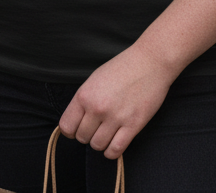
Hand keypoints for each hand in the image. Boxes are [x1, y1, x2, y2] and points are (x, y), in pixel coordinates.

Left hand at [59, 45, 176, 158]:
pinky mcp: (133, 125)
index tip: (77, 129)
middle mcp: (97, 108)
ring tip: (106, 134)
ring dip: (100, 143)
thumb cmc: (121, 68)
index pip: (66, 126)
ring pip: (98, 145)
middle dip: (87, 135)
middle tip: (96, 128)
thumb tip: (77, 121)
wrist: (149, 62)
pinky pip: (116, 150)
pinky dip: (112, 152)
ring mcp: (115, 118)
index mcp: (84, 95)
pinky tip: (113, 145)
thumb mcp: (94, 79)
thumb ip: (84, 100)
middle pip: (82, 137)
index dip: (71, 130)